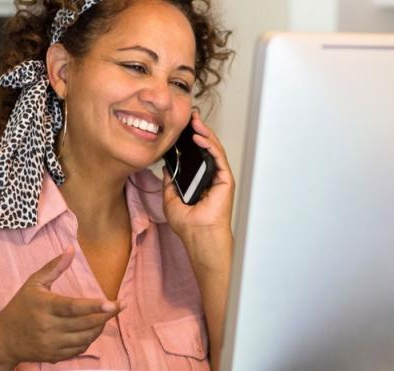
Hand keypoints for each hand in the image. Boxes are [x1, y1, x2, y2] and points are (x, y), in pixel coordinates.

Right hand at [0, 245, 123, 365]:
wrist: (4, 339)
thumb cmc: (20, 306)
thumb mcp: (34, 283)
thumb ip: (54, 267)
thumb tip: (71, 247)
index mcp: (44, 306)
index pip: (72, 307)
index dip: (93, 306)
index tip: (112, 303)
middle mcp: (48, 327)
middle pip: (84, 324)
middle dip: (106, 315)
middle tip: (120, 306)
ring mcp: (51, 344)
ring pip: (85, 338)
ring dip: (99, 327)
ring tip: (105, 316)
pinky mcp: (54, 356)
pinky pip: (79, 349)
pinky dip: (89, 339)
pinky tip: (91, 329)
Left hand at [162, 111, 234, 242]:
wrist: (198, 235)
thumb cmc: (188, 224)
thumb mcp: (170, 198)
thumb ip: (170, 181)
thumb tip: (167, 166)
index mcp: (199, 180)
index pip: (196, 154)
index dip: (190, 139)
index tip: (182, 126)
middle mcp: (211, 177)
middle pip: (206, 148)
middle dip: (199, 130)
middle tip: (190, 116)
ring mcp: (220, 177)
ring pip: (214, 149)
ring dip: (204, 133)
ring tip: (194, 122)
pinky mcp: (226, 179)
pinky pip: (218, 157)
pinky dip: (210, 145)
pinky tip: (200, 136)